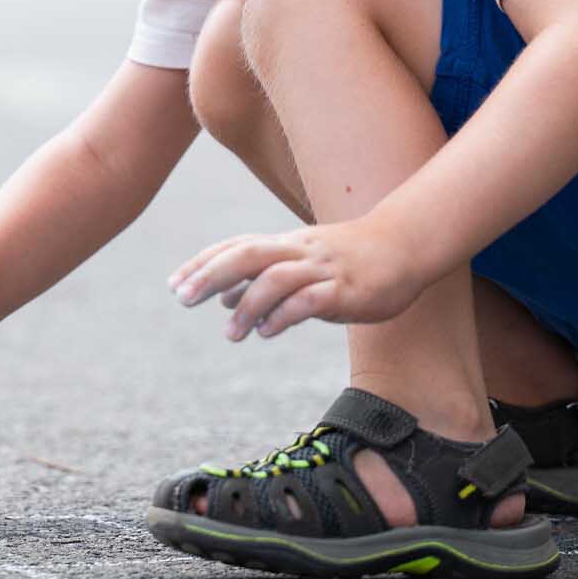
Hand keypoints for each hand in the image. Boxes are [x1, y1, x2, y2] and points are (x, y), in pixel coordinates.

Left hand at [168, 216, 427, 340]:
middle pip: (246, 255)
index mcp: (286, 243)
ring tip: (230, 334)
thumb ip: (264, 278)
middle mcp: (299, 251)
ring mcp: (322, 269)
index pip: (236, 247)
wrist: (403, 247)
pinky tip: (267, 332)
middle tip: (182, 300)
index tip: (174, 285)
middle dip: (211, 275)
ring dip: (247, 305)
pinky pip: (308, 301)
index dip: (203, 263)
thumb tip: (226, 299)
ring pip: (275, 279)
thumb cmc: (349, 258)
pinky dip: (283, 315)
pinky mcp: (344, 290)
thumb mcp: (301, 263)